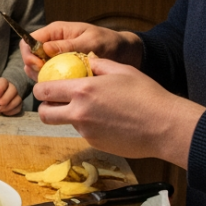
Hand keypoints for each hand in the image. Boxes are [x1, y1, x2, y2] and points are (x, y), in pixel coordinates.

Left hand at [0, 78, 21, 115]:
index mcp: (2, 82)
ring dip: (8, 106)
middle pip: (13, 90)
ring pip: (17, 100)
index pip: (4, 82)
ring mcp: (16, 96)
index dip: (0, 89)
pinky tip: (4, 113)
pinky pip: (18, 108)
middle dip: (6, 98)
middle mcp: (11, 88)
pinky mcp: (19, 105)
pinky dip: (11, 111)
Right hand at [21, 21, 143, 78]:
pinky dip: (53, 84)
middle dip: (33, 69)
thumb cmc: (109, 42)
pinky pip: (51, 78)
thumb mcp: (90, 41)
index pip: (30, 41)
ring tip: (57, 85)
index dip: (29, 54)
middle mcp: (53, 45)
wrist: (125, 54)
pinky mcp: (64, 70)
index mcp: (56, 32)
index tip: (39, 66)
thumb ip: (67, 45)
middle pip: (30, 57)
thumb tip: (44, 48)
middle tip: (47, 79)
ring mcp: (57, 59)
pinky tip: (63, 89)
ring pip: (38, 69)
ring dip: (43, 78)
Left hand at [32, 56, 202, 166]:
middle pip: (44, 114)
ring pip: (65, 123)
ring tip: (91, 108)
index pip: (44, 91)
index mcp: (83, 90)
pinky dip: (89, 126)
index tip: (45, 87)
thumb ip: (99, 65)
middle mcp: (79, 112)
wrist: (165, 126)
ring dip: (69, 116)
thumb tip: (88, 62)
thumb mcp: (122, 70)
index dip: (40, 89)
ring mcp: (86, 131)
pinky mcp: (95, 143)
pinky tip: (107, 120)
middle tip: (56, 102)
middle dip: (45, 107)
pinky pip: (84, 133)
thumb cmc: (147, 95)